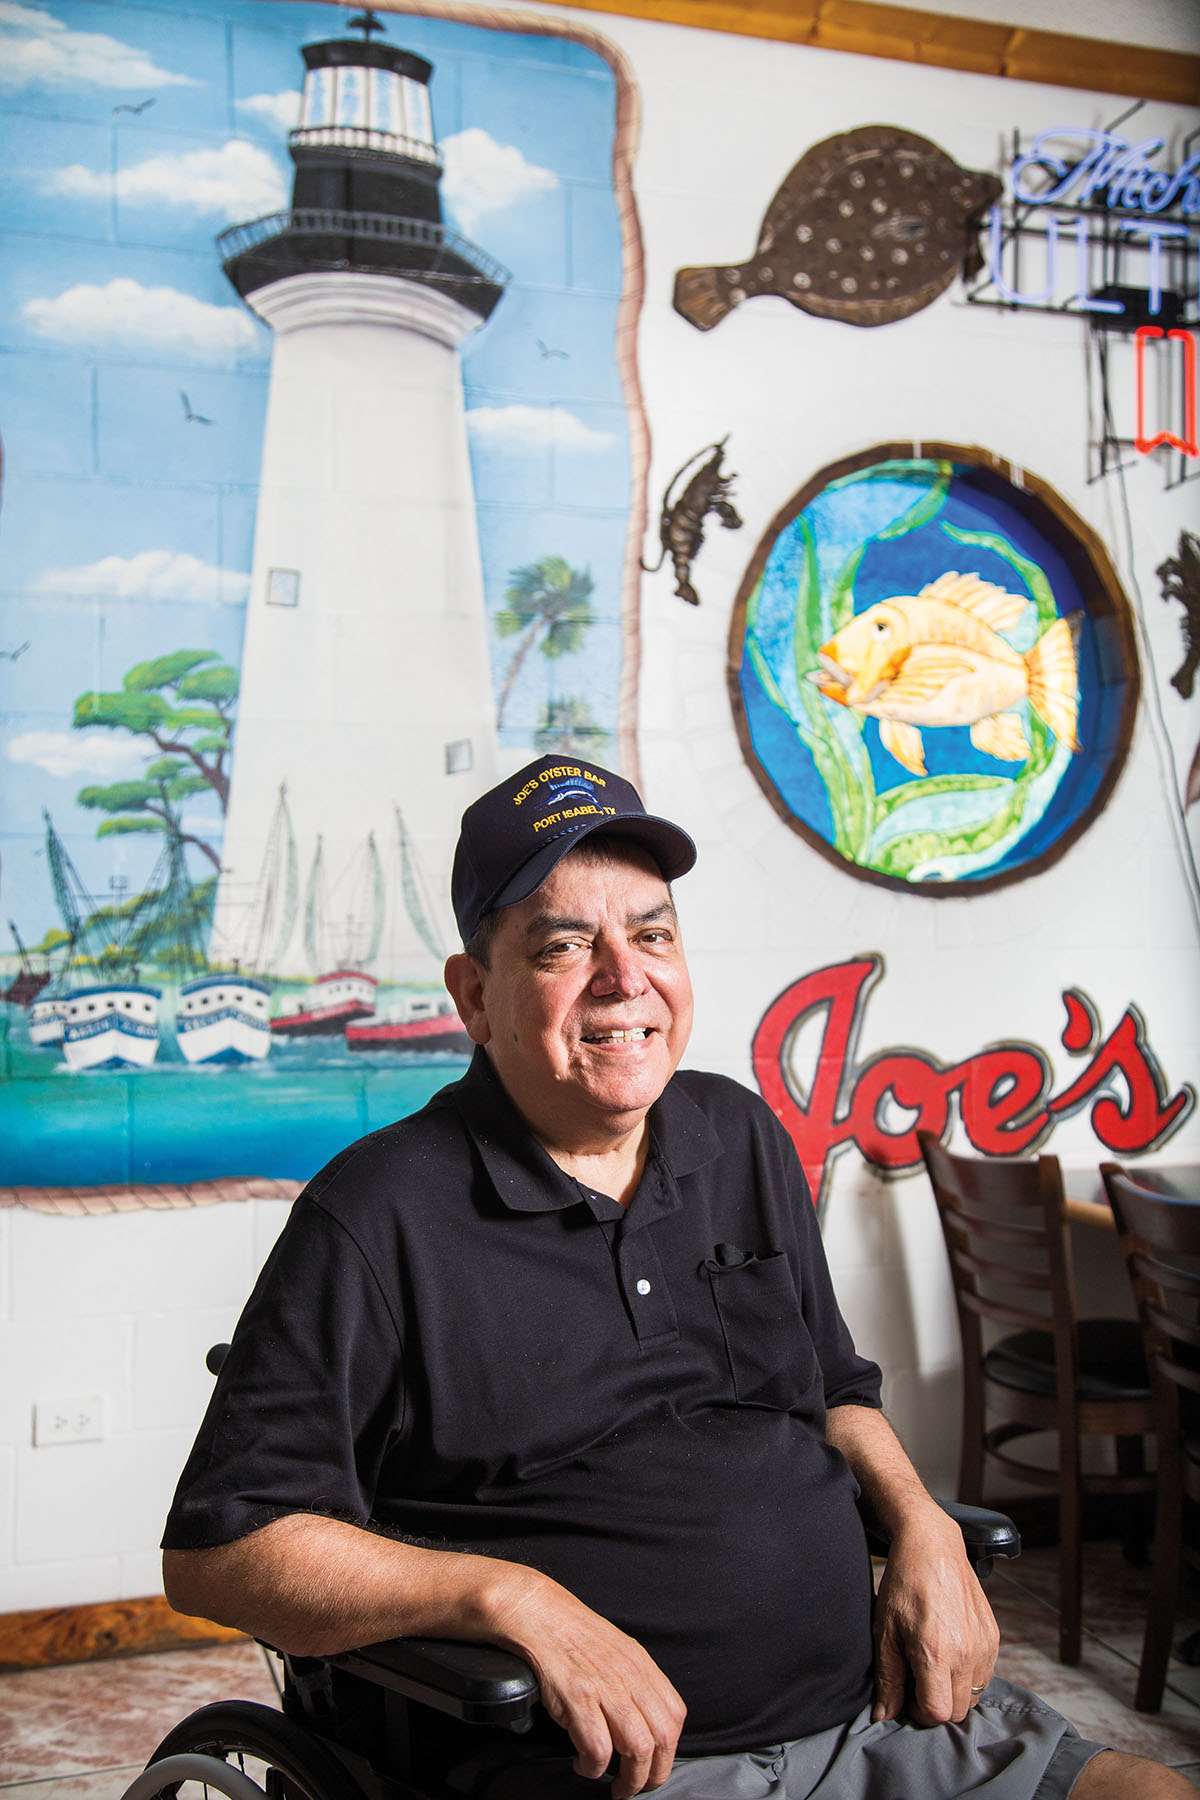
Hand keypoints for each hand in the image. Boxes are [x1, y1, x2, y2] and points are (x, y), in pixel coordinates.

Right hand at [479, 1563, 685, 1796]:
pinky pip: (598, 1749)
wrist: (537, 1613)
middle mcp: (629, 1676)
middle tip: (635, 1787)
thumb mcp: (617, 1650)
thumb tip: (647, 1720)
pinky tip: (582, 1765)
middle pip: (663, 1738)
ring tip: (614, 1785)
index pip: (676, 1715)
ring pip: (638, 1749)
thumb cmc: (572, 1635)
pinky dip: (593, 1768)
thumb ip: (635, 1680)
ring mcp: (605, 1687)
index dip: (669, 1749)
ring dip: (629, 1780)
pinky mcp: (578, 1697)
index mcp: (642, 1664)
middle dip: (653, 1775)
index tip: (654, 1765)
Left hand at [871, 1506, 998, 1725]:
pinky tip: (948, 1654)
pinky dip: (968, 1676)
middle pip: (958, 1711)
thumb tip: (885, 1715)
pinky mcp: (993, 1637)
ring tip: (932, 1667)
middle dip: (936, 1705)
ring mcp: (984, 1645)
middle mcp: (967, 1653)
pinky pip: (985, 1675)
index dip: (918, 1713)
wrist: (933, 1547)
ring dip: (954, 1692)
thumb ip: (888, 1678)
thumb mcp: (885, 1631)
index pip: (938, 1713)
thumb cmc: (904, 1585)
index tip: (906, 1696)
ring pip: (974, 1696)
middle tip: (916, 1682)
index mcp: (938, 1653)